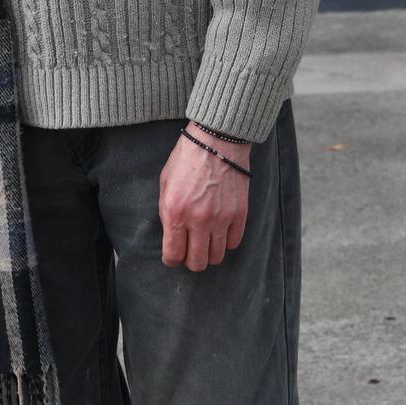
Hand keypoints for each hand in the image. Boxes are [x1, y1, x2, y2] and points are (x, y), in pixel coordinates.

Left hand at [158, 123, 250, 271]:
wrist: (216, 142)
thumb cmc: (186, 160)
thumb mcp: (165, 184)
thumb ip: (167, 213)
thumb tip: (172, 237)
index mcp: (175, 212)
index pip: (173, 254)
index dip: (171, 260)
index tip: (172, 257)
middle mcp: (198, 219)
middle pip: (197, 262)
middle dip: (190, 261)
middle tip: (189, 252)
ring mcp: (222, 219)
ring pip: (217, 257)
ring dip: (209, 253)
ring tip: (204, 243)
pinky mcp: (239, 214)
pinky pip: (234, 243)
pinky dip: (226, 242)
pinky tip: (219, 232)